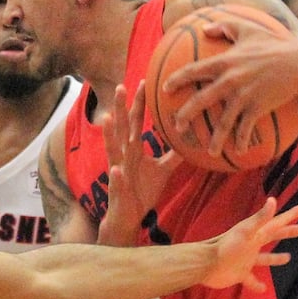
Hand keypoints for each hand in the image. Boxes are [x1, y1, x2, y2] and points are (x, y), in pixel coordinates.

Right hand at [99, 85, 179, 230]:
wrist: (129, 216)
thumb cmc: (142, 190)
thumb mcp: (162, 170)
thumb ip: (173, 155)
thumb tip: (190, 141)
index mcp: (133, 149)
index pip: (135, 121)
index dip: (139, 102)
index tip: (144, 82)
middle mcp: (123, 155)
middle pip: (122, 128)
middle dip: (121, 107)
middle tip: (120, 85)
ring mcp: (118, 171)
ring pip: (112, 149)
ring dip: (109, 134)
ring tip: (107, 117)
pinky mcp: (118, 189)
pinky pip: (117, 181)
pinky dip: (116, 175)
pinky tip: (116, 169)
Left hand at [165, 18, 297, 157]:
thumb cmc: (275, 43)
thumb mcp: (248, 28)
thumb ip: (224, 26)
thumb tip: (205, 27)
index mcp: (225, 61)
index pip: (193, 71)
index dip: (177, 80)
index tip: (164, 89)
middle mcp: (230, 80)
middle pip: (201, 101)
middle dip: (185, 115)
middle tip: (176, 125)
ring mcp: (244, 96)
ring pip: (223, 122)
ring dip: (215, 139)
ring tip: (209, 152)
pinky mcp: (258, 107)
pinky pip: (246, 128)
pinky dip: (241, 141)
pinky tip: (238, 152)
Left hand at [200, 198, 297, 290]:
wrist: (207, 264)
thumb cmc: (227, 247)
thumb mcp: (246, 231)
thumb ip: (260, 218)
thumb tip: (273, 200)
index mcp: (255, 234)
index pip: (276, 223)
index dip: (289, 215)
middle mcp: (252, 245)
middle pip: (272, 237)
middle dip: (285, 232)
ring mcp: (246, 260)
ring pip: (264, 258)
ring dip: (275, 258)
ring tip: (288, 258)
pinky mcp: (240, 273)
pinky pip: (251, 279)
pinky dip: (257, 284)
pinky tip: (263, 289)